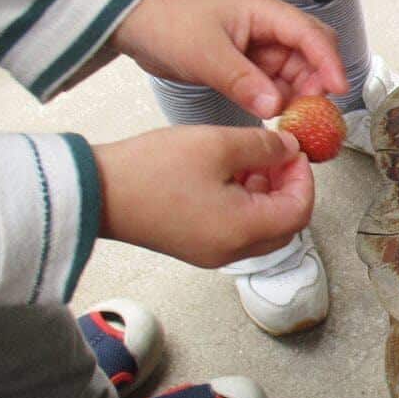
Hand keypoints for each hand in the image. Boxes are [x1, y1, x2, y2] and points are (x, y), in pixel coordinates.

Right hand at [94, 126, 313, 267]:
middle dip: (289, 187)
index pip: (299, 211)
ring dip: (267, 194)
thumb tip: (289, 149)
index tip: (296, 151)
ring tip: (253, 158)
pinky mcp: (195, 245)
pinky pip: (236, 228)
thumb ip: (264, 147)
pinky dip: (245, 202)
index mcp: (242, 231)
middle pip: (285, 225)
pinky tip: (230, 172)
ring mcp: (211, 252)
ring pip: (261, 227)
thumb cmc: (150, 170)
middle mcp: (231, 250)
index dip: (304, 178)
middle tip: (280, 156)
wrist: (94, 191)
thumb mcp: (218, 145)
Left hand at [110, 0, 347, 118]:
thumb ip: (242, 81)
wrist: (131, 21)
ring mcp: (258, 43)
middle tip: (315, 111)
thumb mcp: (204, 54)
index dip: (328, 62)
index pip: (309, 34)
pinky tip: (276, 114)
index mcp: (262, 10)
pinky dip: (278, 98)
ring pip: (294, 70)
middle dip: (317, 80)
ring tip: (295, 119)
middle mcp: (267, 25)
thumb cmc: (165, 22)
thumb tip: (275, 107)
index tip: (338, 90)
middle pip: (310, 52)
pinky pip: (273, 81)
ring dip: (298, 93)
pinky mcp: (247, 61)